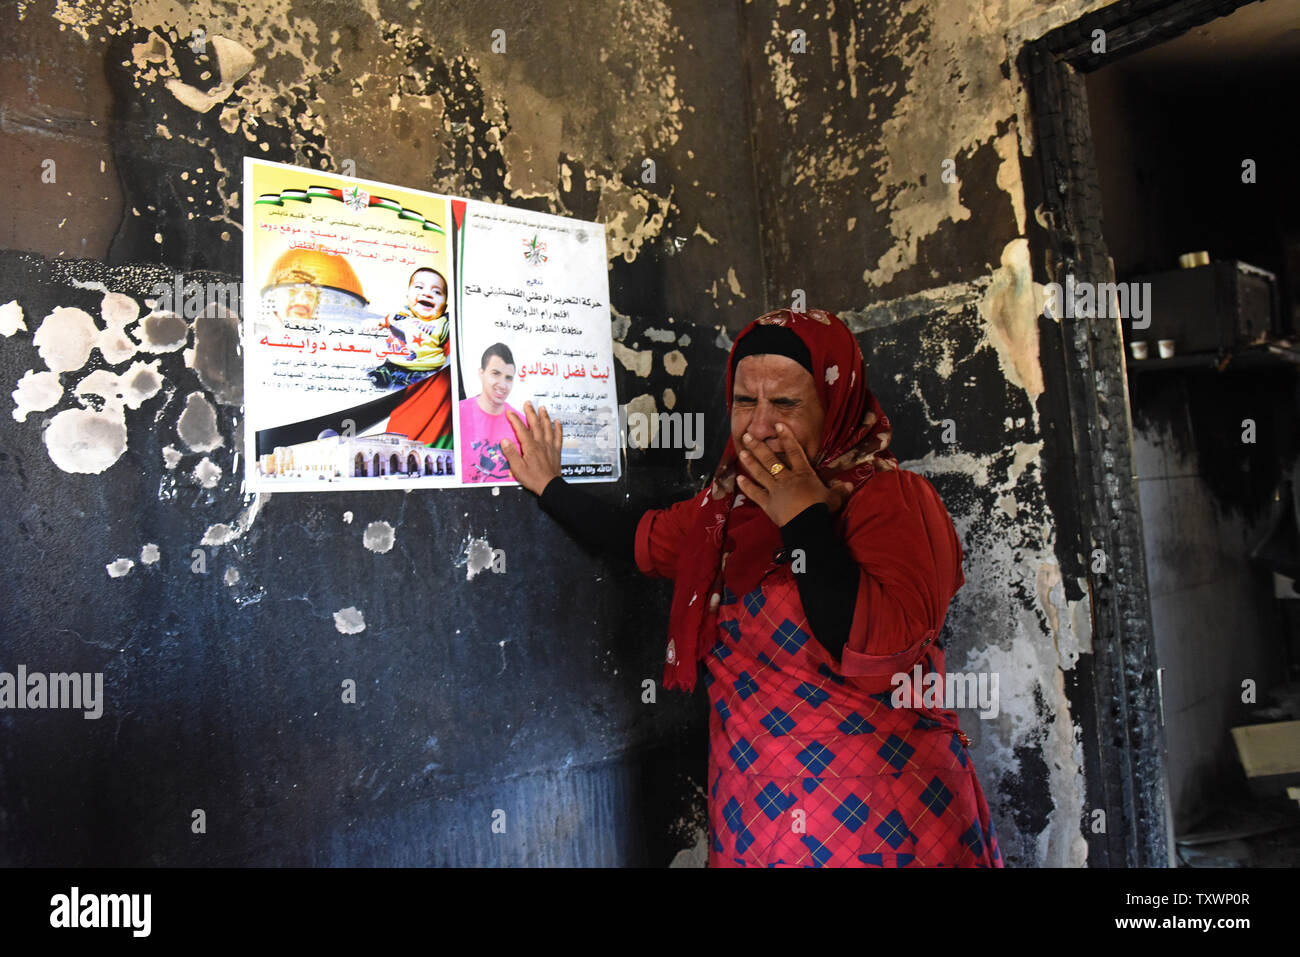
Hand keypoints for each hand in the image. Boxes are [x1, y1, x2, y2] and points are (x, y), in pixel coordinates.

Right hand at [500, 401, 562, 495]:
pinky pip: (558, 436)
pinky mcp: (556, 451)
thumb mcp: (518, 468)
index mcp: (530, 447)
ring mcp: (549, 446)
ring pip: (547, 428)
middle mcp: (541, 443)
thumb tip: (504, 441)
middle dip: (530, 413)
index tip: (509, 412)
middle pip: (535, 424)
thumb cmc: (533, 478)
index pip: (521, 429)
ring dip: (544, 417)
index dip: (515, 419)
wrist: (550, 486)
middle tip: (527, 403)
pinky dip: (558, 428)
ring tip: (542, 408)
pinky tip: (557, 422)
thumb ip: (511, 453)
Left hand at [735, 424, 853, 526]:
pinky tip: (738, 479)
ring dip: (750, 462)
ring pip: (760, 473)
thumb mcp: (834, 498)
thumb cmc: (821, 510)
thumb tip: (849, 485)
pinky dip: (747, 486)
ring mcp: (775, 491)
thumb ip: (839, 490)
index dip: (786, 437)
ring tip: (741, 451)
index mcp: (802, 474)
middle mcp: (786, 478)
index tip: (778, 425)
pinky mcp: (768, 504)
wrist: (808, 527)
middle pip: (770, 459)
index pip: (794, 451)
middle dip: (758, 446)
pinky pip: (756, 494)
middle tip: (747, 435)